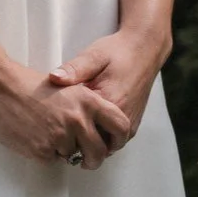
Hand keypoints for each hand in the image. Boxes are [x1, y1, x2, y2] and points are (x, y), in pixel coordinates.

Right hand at [0, 61, 131, 169]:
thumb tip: (94, 130)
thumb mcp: (67, 89)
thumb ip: (85, 108)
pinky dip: (44, 153)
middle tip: (86, 159)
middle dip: (93, 159)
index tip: (113, 144)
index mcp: (88, 101)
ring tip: (46, 131)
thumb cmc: (27, 86)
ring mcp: (60, 136)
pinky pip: (51, 160)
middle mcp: (78, 119)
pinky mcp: (42, 149)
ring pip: (72, 157)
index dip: (119, 139)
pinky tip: (34, 135)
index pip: (120, 125)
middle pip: (99, 152)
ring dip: (62, 151)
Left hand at [47, 23, 170, 141]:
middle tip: (62, 128)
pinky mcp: (132, 124)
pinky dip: (100, 137)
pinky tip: (89, 124)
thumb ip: (74, 69)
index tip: (54, 122)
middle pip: (93, 144)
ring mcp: (130, 124)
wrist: (144, 50)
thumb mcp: (93, 56)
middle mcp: (123, 118)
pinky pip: (113, 141)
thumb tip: (53, 78)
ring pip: (104, 146)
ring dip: (89, 141)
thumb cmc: (117, 52)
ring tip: (74, 128)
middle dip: (77, 140)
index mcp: (111, 103)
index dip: (65, 129)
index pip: (82, 131)